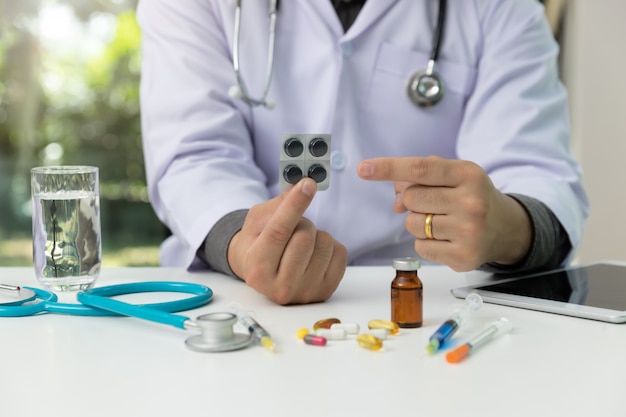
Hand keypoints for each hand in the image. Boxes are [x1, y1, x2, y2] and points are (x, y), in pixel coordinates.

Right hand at [227, 178, 346, 304]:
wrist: (264, 273)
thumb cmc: (258, 244)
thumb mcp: (258, 221)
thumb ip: (279, 204)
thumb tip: (303, 186)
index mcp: (257, 269)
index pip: (278, 232)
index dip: (294, 205)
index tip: (307, 185)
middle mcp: (280, 287)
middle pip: (305, 237)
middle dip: (302, 222)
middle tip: (293, 228)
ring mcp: (305, 293)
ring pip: (324, 243)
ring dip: (316, 234)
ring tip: (301, 243)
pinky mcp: (326, 291)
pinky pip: (341, 253)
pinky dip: (330, 245)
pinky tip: (315, 252)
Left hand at [357, 155, 531, 271]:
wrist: (504, 228)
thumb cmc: (468, 196)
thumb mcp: (452, 176)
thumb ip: (418, 177)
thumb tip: (396, 199)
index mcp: (468, 174)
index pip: (421, 168)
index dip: (388, 167)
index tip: (363, 168)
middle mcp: (471, 202)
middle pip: (411, 198)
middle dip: (412, 200)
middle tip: (434, 203)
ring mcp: (469, 231)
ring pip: (412, 225)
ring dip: (417, 223)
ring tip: (442, 221)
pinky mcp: (463, 256)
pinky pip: (420, 248)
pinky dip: (426, 243)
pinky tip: (446, 238)